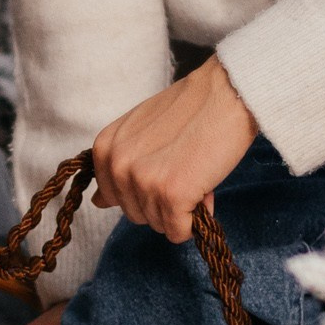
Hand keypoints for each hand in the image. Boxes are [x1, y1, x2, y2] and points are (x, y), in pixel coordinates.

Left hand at [91, 56, 258, 243]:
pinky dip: (195, 220)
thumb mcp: (139, 131)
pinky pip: (178, 231)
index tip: (164, 169)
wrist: (226, 93)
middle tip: (185, 169)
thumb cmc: (189, 109)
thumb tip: (98, 203)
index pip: (114, 198)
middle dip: (161, 202)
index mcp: (105, 149)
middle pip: (135, 215)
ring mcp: (143, 181)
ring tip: (196, 174)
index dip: (144, 189)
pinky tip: (204, 190)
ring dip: (181, 209)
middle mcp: (117, 165)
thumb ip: (117, 165)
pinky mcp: (171, 194)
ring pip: (159, 225)